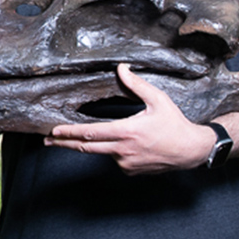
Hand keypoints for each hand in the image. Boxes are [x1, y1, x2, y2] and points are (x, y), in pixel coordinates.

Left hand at [44, 64, 215, 174]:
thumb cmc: (175, 124)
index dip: (69, 133)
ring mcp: (126, 163)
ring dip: (95, 144)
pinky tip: (127, 145)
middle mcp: (123, 150)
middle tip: (47, 141)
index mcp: (126, 132)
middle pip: (86, 148)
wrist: (191, 151)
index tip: (53, 132)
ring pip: (102, 152)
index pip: (90, 133)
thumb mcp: (158, 100)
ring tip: (88, 137)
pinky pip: (115, 159)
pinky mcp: (130, 171)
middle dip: (64, 144)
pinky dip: (114, 151)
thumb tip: (121, 68)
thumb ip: (136, 84)